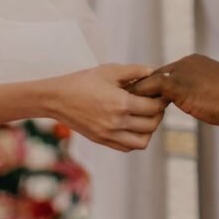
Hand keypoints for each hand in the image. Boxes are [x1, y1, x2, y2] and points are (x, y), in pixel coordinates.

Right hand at [46, 63, 165, 151]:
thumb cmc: (82, 81)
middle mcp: (116, 122)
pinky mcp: (102, 141)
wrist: (56, 98)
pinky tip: (133, 126)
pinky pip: (127, 147)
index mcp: (120, 103)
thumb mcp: (109, 71)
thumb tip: (155, 71)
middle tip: (156, 104)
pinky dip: (135, 140)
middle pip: (151, 125)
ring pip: (142, 142)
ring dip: (149, 130)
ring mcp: (108, 134)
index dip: (162, 100)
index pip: (154, 107)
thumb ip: (135, 71)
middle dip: (158, 114)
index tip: (161, 94)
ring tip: (145, 117)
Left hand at [128, 54, 218, 127]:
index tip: (139, 98)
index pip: (165, 74)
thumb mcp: (217, 92)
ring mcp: (181, 72)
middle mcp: (184, 63)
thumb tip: (197, 101)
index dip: (152, 87)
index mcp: (194, 63)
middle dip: (139, 89)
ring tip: (119, 105)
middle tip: (121, 100)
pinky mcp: (178, 84)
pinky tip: (129, 108)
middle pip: (154, 75)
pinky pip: (150, 88)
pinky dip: (139, 97)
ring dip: (135, 93)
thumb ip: (201, 92)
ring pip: (149, 81)